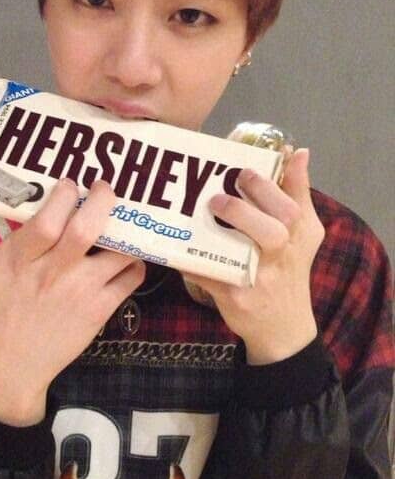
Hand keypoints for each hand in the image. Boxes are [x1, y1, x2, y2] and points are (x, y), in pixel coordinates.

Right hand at [0, 179, 145, 424]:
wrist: (11, 366)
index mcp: (19, 260)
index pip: (46, 222)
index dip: (63, 196)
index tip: (69, 185)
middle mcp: (52, 273)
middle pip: (85, 230)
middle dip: (102, 201)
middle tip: (104, 188)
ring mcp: (80, 292)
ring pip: (117, 253)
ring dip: (124, 232)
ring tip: (121, 221)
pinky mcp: (100, 310)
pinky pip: (130, 278)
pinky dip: (134, 262)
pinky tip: (126, 255)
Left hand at [183, 149, 324, 364]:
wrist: (283, 327)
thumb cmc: (290, 270)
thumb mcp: (303, 234)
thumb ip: (299, 192)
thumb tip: (299, 152)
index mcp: (298, 237)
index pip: (292, 209)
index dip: (269, 188)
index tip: (244, 171)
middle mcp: (282, 258)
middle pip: (274, 231)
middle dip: (244, 210)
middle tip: (216, 196)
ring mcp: (259, 280)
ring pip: (242, 256)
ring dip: (218, 236)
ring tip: (199, 215)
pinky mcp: (236, 298)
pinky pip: (210, 277)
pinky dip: (191, 262)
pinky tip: (174, 248)